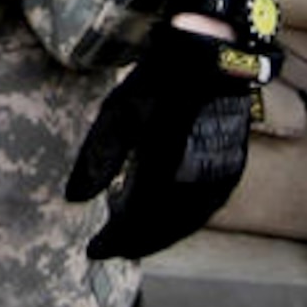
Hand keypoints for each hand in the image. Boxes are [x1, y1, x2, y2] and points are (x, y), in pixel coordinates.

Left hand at [65, 22, 260, 259]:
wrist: (212, 56)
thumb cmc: (158, 81)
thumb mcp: (117, 114)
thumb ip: (97, 159)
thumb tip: (74, 199)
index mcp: (163, 169)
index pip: (136, 221)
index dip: (114, 240)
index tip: (93, 250)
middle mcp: (196, 182)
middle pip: (162, 229)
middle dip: (135, 242)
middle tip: (111, 247)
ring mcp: (219, 178)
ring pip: (186, 223)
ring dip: (159, 235)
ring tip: (133, 237)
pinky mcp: (233, 169)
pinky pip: (204, 210)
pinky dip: (182, 221)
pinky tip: (166, 218)